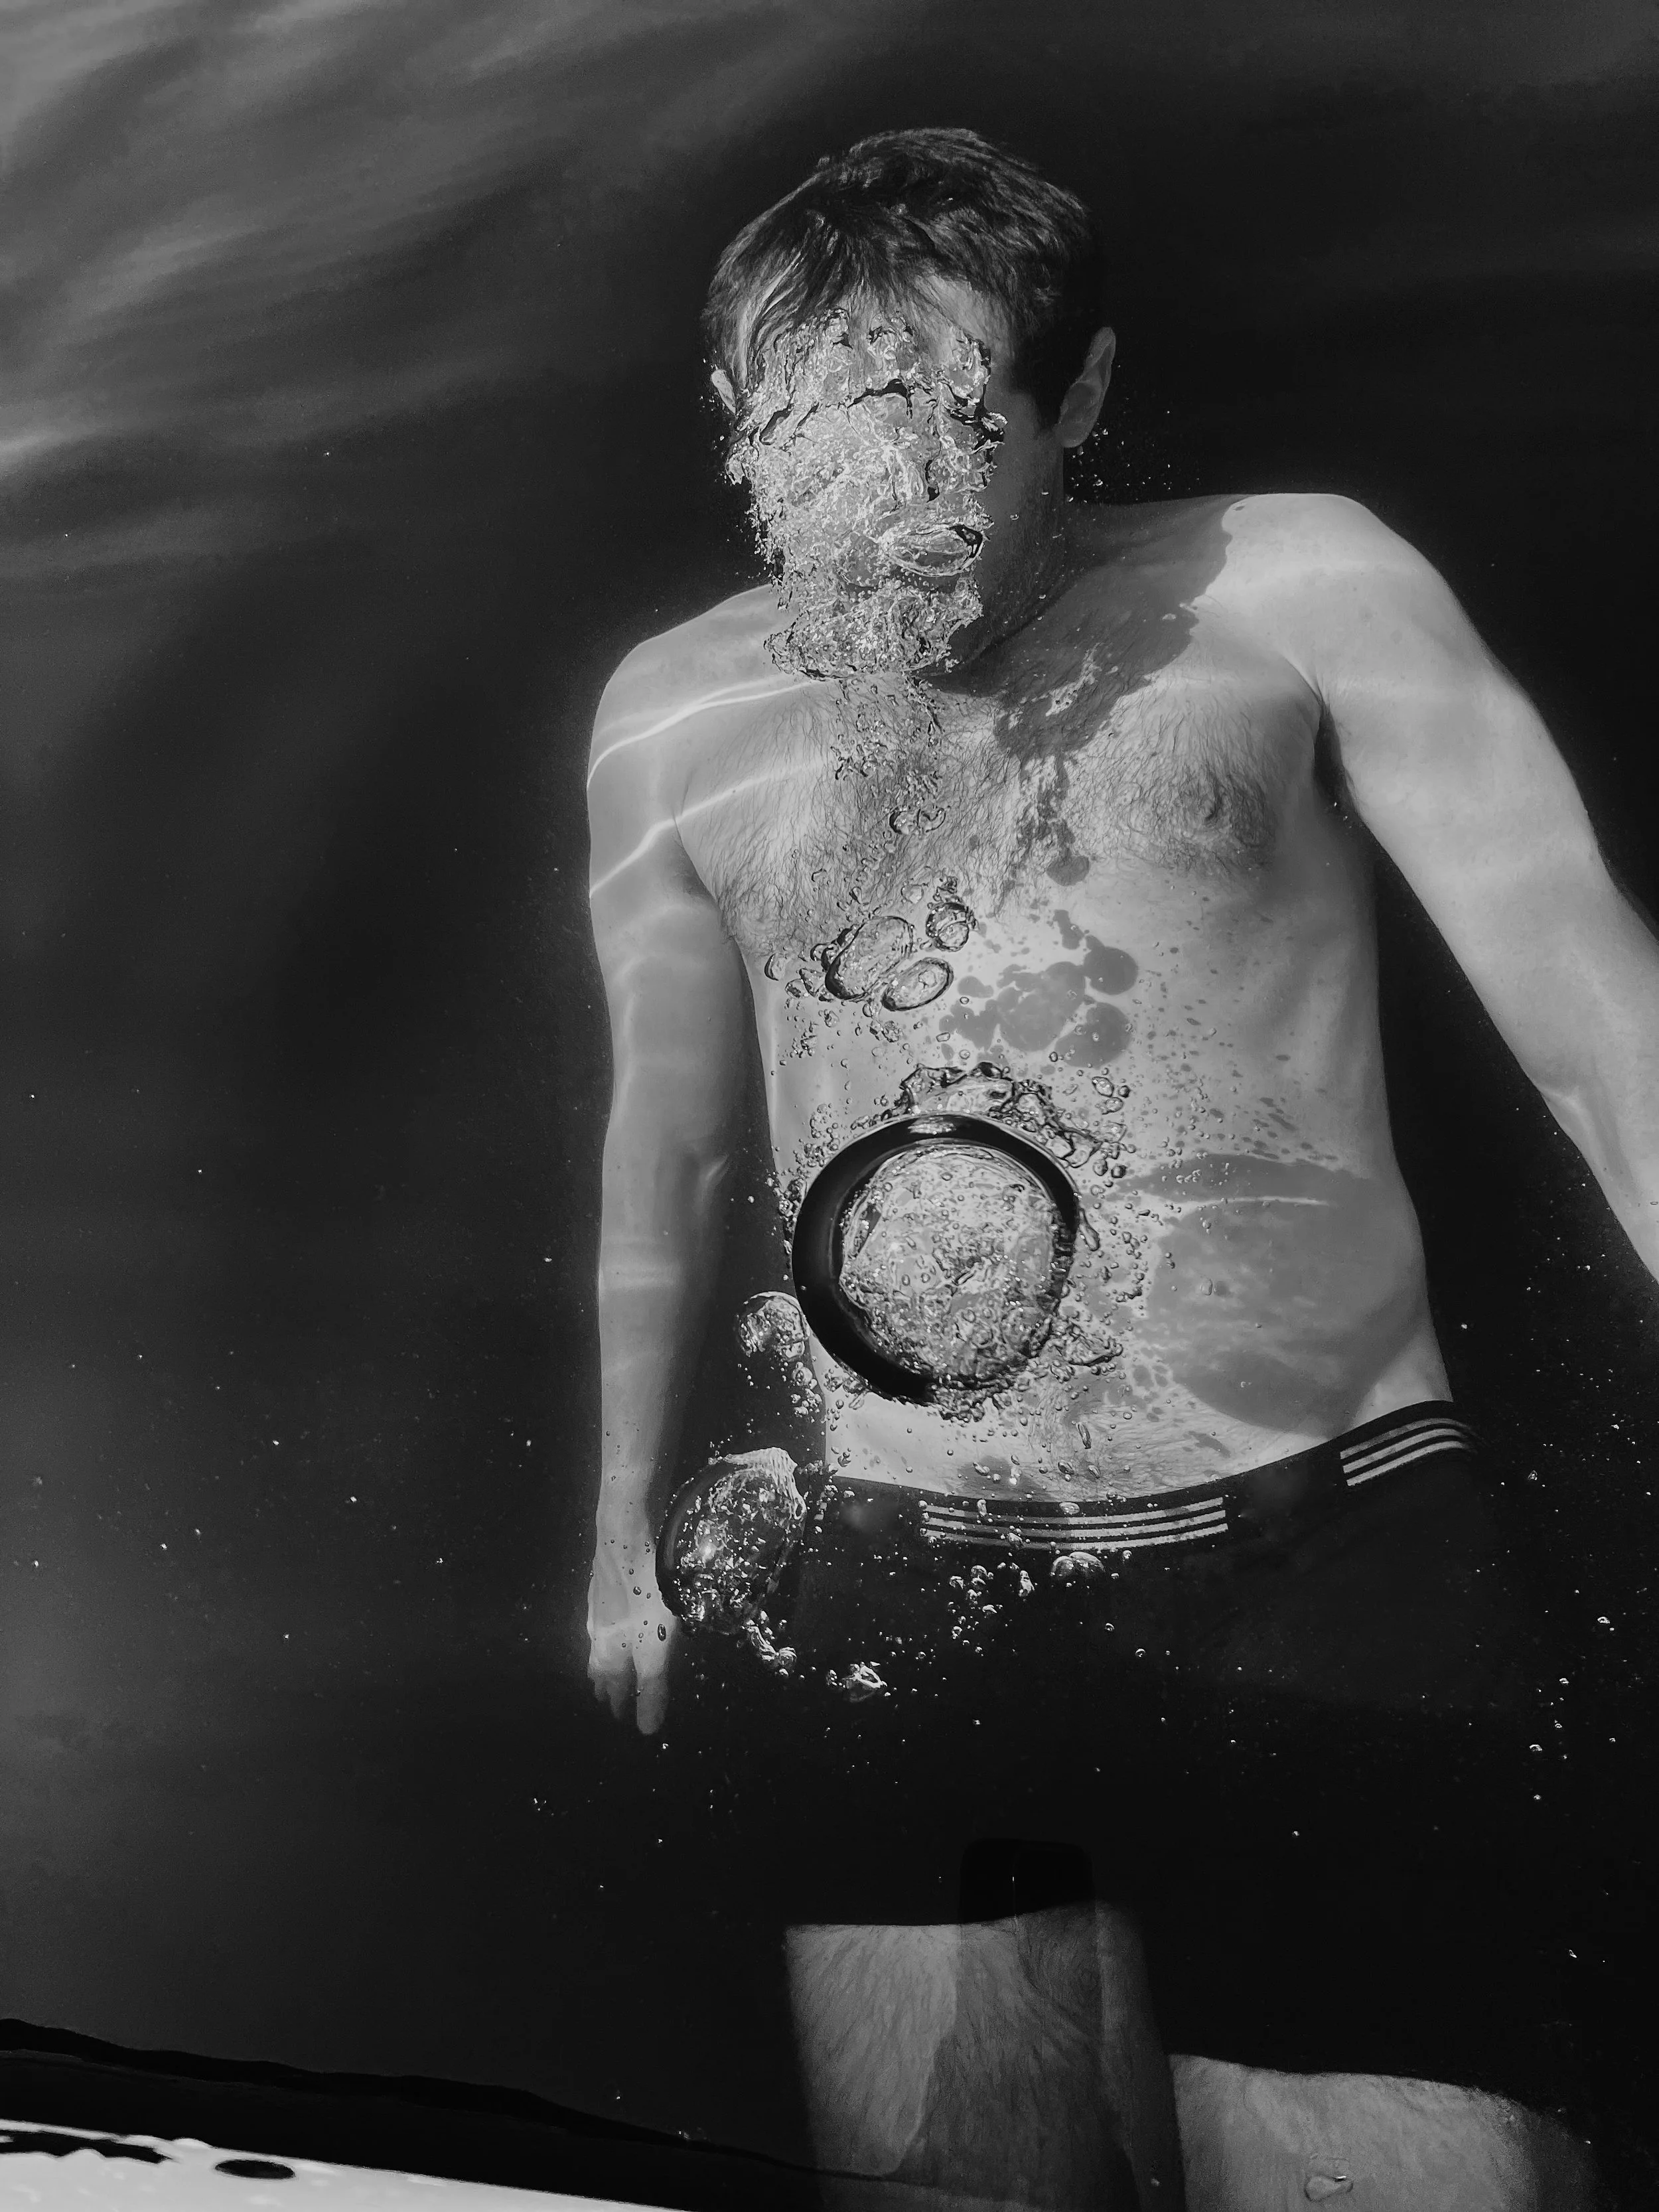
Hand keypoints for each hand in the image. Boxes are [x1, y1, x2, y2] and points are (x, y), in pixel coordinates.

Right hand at [587, 1515, 678, 1734]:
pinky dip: (606, 1629)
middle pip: (600, 1664)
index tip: (620, 1717)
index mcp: (608, 1650)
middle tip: (607, 1696)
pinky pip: (602, 1616)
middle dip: (606, 1683)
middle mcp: (597, 1631)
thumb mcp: (657, 1645)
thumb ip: (652, 1686)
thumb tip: (647, 1730)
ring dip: (604, 1657)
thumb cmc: (646, 1593)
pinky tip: (611, 1618)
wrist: (627, 1534)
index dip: (620, 1703)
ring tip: (605, 1665)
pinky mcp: (603, 1581)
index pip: (613, 1686)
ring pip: (598, 1639)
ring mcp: (598, 1603)